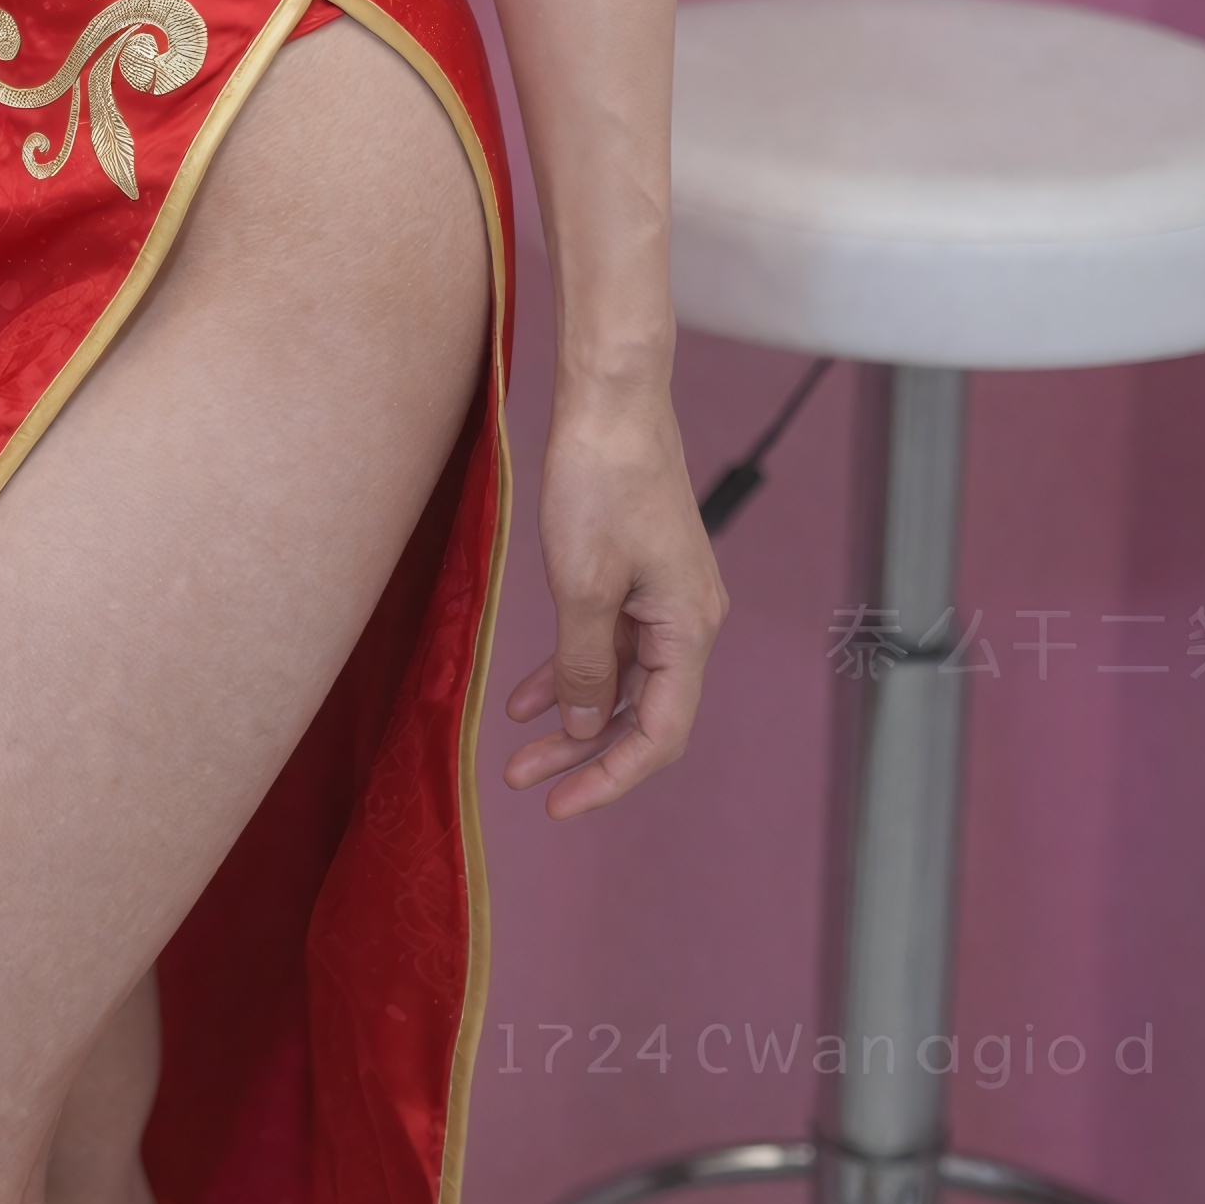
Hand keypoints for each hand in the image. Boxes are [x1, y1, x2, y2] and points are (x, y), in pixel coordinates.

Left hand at [501, 372, 726, 818]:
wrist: (610, 398)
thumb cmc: (600, 481)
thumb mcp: (580, 584)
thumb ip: (585, 665)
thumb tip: (587, 729)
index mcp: (688, 628)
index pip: (659, 733)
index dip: (611, 777)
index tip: (557, 804)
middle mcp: (687, 619)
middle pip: (642, 713)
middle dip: (584, 755)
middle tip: (524, 782)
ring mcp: (664, 596)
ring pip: (621, 681)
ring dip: (572, 717)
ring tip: (517, 750)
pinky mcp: (638, 574)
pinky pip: (609, 641)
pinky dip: (571, 669)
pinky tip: (526, 694)